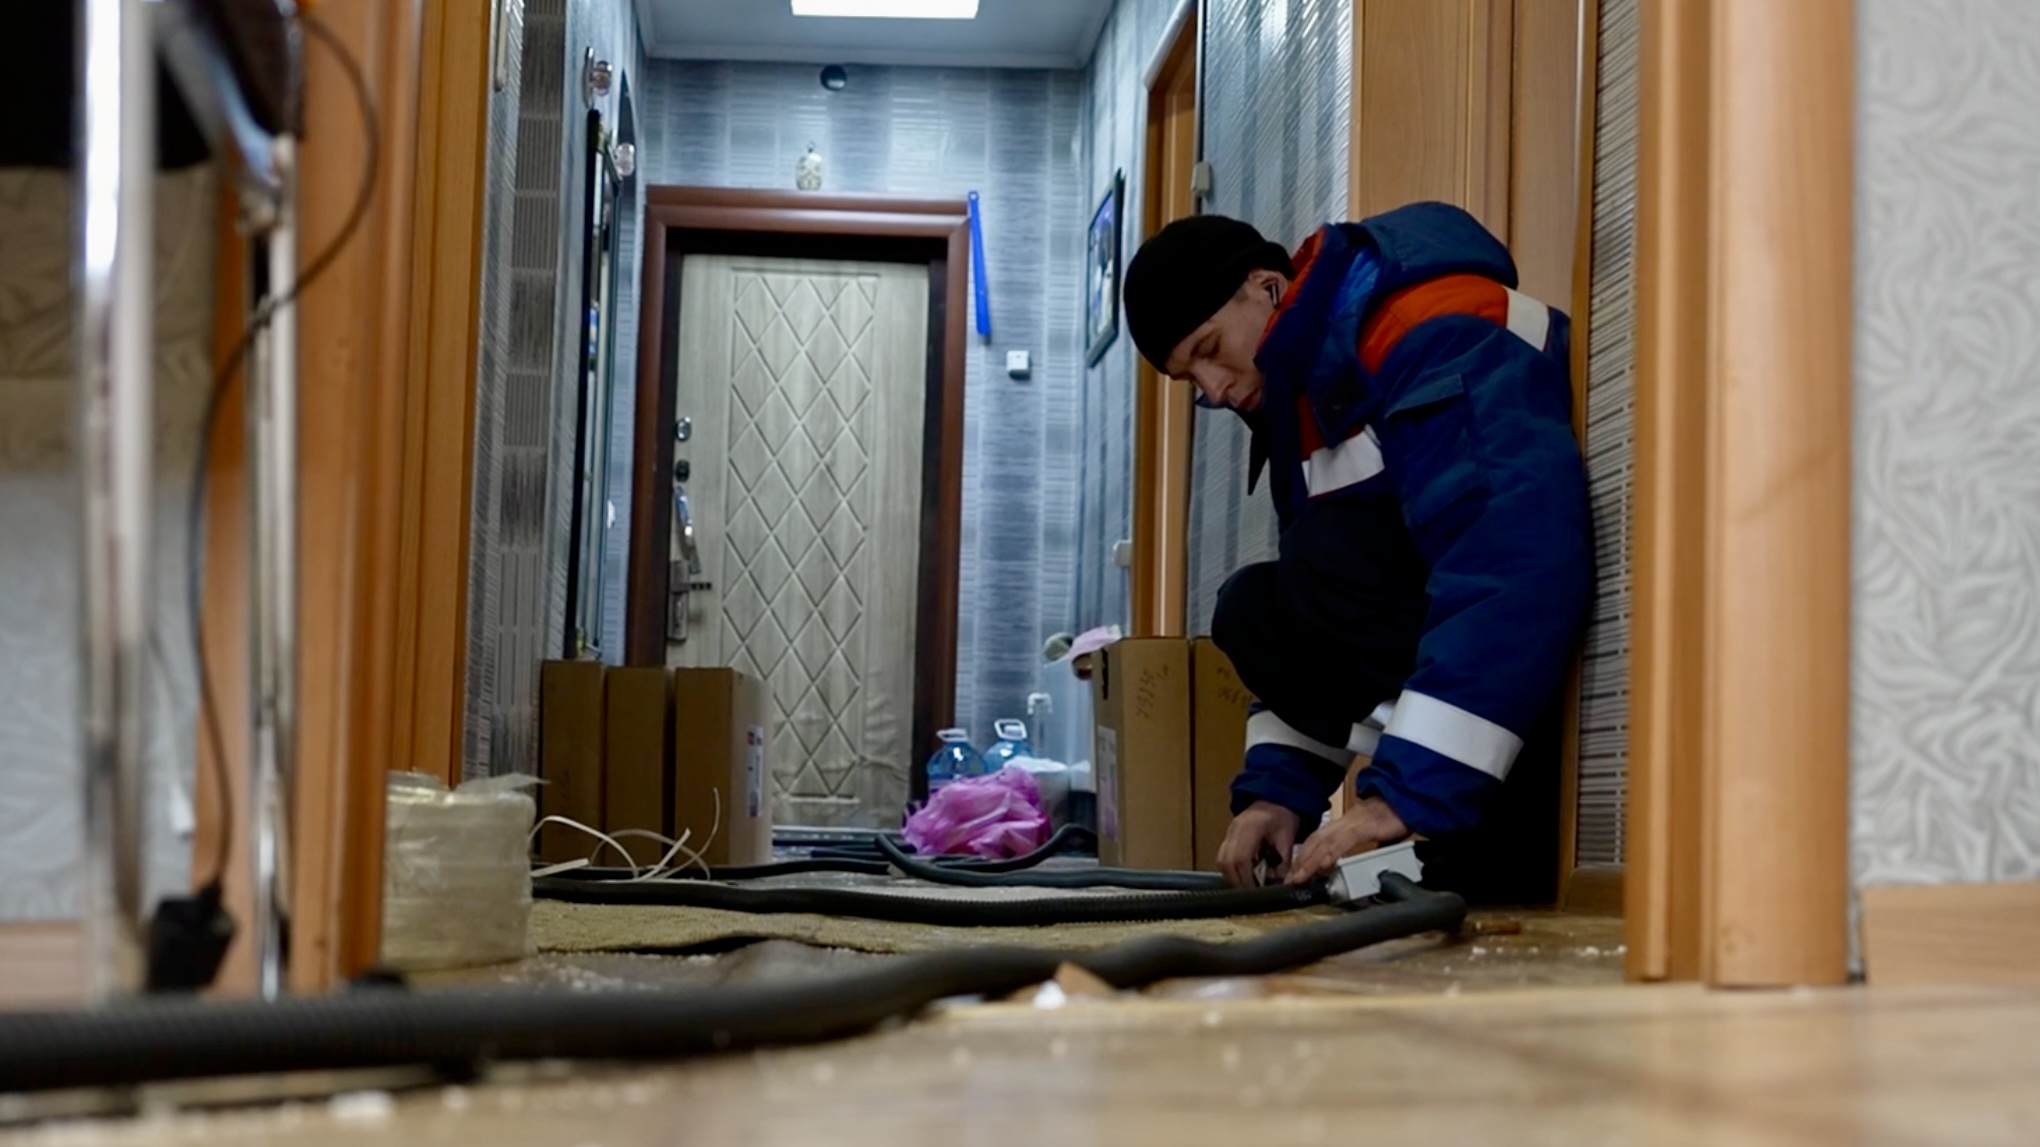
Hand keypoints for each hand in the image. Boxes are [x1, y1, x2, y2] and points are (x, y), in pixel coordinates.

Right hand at [1217, 801, 1299, 887]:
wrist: (1275, 800)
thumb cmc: (1283, 816)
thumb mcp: (1287, 838)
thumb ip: (1283, 862)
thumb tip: (1279, 884)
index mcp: (1250, 827)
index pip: (1241, 858)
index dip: (1246, 878)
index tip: (1255, 891)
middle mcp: (1234, 829)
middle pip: (1226, 862)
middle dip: (1237, 881)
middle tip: (1251, 893)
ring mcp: (1228, 832)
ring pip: (1221, 861)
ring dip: (1232, 877)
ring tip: (1248, 886)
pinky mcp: (1228, 837)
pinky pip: (1223, 858)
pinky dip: (1232, 870)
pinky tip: (1245, 875)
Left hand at [1285, 797, 1409, 885]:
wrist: (1409, 798)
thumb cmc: (1395, 815)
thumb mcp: (1376, 833)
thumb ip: (1368, 845)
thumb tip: (1369, 863)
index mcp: (1346, 823)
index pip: (1319, 839)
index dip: (1305, 854)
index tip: (1297, 871)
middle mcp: (1346, 822)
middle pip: (1316, 840)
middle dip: (1301, 860)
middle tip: (1291, 879)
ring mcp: (1354, 823)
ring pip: (1325, 842)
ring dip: (1310, 861)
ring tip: (1300, 877)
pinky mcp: (1366, 825)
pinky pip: (1344, 841)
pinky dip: (1331, 854)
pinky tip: (1323, 865)